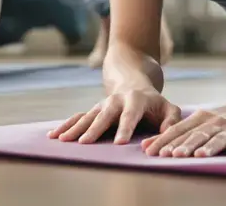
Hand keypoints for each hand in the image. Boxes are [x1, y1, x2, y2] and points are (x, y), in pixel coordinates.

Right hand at [48, 88, 182, 144]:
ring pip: (87, 116)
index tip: (119, 144)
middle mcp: (115, 101)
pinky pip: (78, 117)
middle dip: (94, 129)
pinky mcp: (93, 110)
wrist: (133, 80)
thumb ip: (171, 121)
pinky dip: (66, 125)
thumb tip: (164, 135)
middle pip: (103, 116)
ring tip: (62, 140)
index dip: (125, 129)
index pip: (130, 116)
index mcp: (136, 100)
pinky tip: (54, 135)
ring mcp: (102, 105)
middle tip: (84, 143)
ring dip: (74, 128)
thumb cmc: (155, 102)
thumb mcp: (169, 108)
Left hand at [140, 95, 225, 157]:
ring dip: (209, 147)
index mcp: (201, 119)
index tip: (151, 151)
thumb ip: (175, 135)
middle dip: (183, 145)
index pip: (179, 130)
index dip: (165, 140)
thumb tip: (145, 146)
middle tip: (169, 155)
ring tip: (198, 155)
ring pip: (220, 139)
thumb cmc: (223, 120)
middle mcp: (216, 123)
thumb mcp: (199, 123)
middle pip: (197, 135)